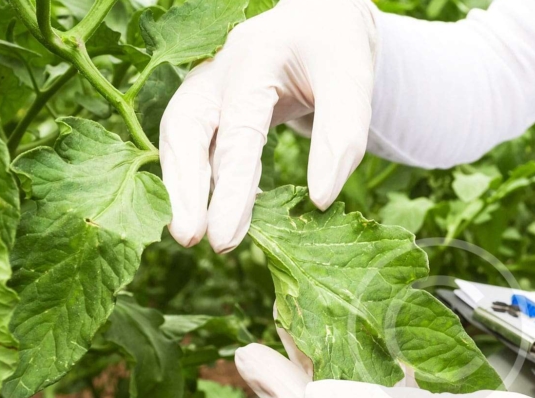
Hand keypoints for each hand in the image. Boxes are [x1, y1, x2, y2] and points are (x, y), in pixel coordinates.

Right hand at [160, 0, 377, 252]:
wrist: (322, 17)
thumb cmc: (338, 47)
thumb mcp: (353, 81)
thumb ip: (342, 137)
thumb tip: (319, 201)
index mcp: (253, 60)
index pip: (237, 132)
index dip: (230, 189)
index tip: (224, 237)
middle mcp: (219, 72)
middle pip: (185, 131)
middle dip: (184, 189)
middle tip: (191, 239)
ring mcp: (209, 87)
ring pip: (181, 138)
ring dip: (183, 188)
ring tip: (192, 236)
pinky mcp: (212, 105)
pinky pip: (198, 145)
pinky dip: (202, 179)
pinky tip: (219, 214)